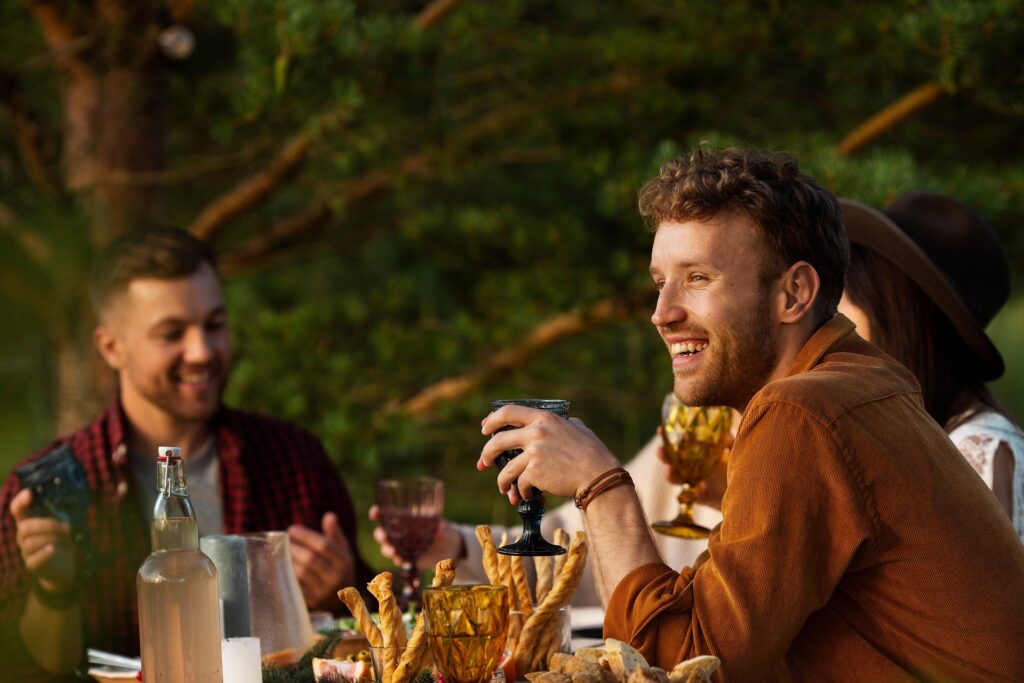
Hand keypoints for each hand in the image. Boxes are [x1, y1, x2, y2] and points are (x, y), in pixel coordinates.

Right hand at [10, 489, 75, 591]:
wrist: (62, 568)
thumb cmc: (62, 542)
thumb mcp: (62, 526)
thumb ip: (61, 515)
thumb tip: (71, 501)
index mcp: (29, 523)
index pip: (17, 510)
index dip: (20, 501)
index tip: (29, 493)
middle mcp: (23, 537)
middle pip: (25, 527)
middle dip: (47, 524)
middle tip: (67, 527)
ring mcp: (26, 552)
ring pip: (31, 542)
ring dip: (52, 538)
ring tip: (67, 538)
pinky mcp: (32, 565)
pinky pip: (34, 559)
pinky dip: (44, 553)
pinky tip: (53, 549)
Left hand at [288, 512, 354, 608]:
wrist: (342, 601)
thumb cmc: (339, 569)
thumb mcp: (342, 551)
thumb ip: (335, 534)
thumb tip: (329, 515)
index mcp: (345, 562)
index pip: (324, 545)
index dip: (306, 536)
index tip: (292, 529)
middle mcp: (337, 578)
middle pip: (310, 559)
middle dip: (294, 547)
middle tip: (284, 540)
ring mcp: (324, 591)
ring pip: (302, 573)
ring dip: (288, 560)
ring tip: (281, 550)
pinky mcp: (313, 602)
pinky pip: (296, 585)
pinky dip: (288, 573)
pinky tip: (283, 565)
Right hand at [369, 505, 463, 569]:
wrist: (449, 549)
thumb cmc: (443, 531)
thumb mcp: (444, 528)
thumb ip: (442, 528)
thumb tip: (441, 528)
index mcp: (406, 519)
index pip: (387, 514)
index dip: (378, 513)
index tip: (374, 513)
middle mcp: (400, 533)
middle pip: (382, 533)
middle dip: (380, 534)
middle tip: (383, 536)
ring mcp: (402, 546)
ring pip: (387, 548)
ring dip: (387, 549)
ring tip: (393, 551)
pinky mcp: (407, 558)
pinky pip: (398, 560)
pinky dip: (399, 561)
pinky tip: (402, 561)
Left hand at [478, 405, 619, 502]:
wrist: (598, 476)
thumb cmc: (593, 453)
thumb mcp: (578, 428)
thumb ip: (564, 424)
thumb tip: (563, 422)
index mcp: (544, 419)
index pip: (508, 412)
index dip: (492, 420)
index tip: (485, 428)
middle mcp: (535, 433)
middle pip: (497, 441)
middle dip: (487, 454)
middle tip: (483, 462)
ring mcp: (534, 453)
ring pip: (506, 469)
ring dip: (502, 481)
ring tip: (504, 489)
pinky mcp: (534, 473)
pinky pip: (519, 483)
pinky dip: (521, 491)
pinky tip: (526, 495)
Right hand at [655, 426, 729, 509]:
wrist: (744, 490)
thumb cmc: (736, 467)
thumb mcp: (734, 452)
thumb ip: (729, 443)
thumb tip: (725, 435)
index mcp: (697, 453)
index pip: (679, 443)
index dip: (668, 437)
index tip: (660, 429)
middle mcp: (692, 467)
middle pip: (672, 460)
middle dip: (663, 455)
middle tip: (660, 450)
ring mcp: (695, 482)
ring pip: (677, 479)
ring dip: (671, 474)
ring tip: (669, 469)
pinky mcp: (703, 497)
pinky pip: (696, 495)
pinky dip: (697, 490)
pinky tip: (701, 485)